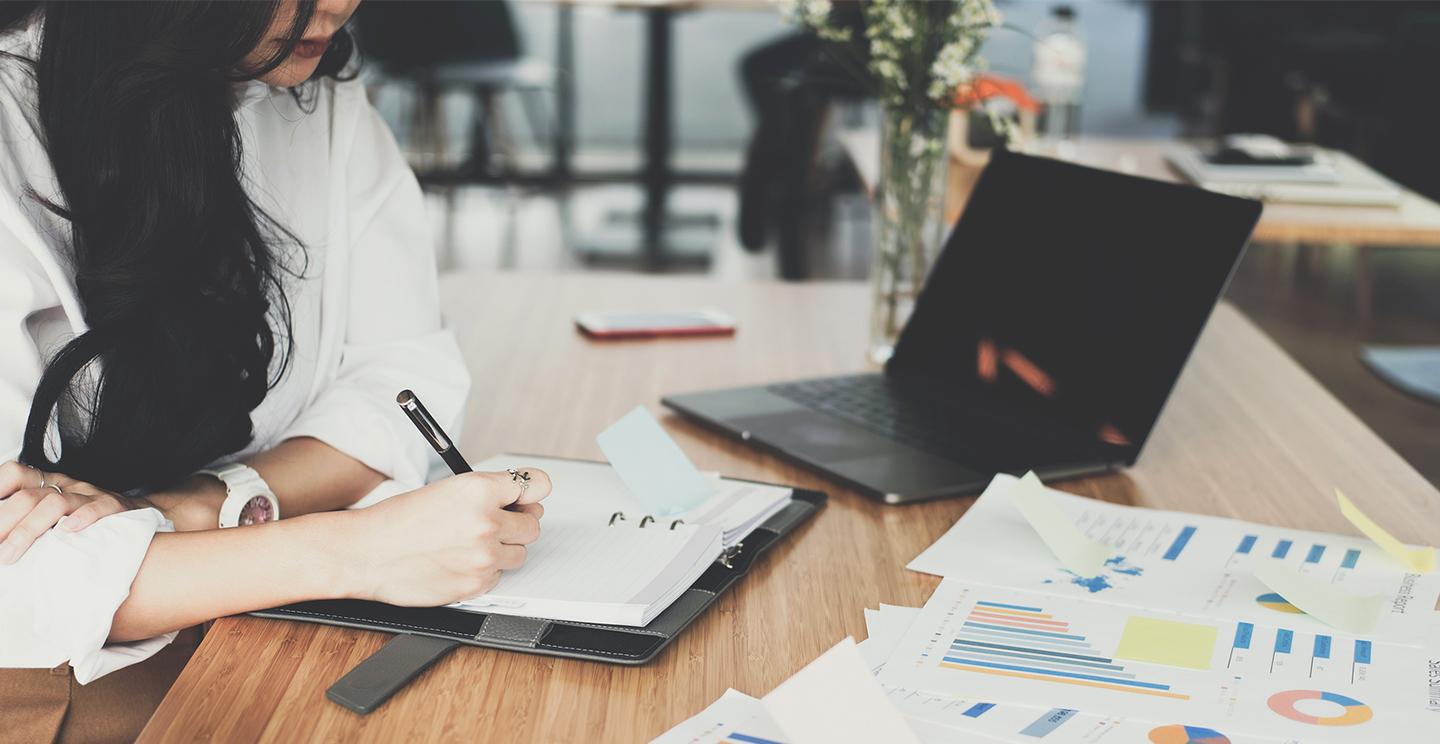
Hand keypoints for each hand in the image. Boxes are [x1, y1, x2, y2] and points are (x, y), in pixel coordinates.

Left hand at [0, 460, 132, 563]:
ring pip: (54, 504)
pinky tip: (68, 531)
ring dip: (27, 531)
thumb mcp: (49, 514)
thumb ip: (23, 518)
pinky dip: (82, 518)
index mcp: (44, 483)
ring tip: (9, 556)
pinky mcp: (112, 506)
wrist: (135, 514)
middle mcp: (63, 485)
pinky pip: (97, 507)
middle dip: (1, 523)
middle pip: (26, 497)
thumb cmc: (83, 519)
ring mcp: (87, 494)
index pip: (13, 474)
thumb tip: (0, 540)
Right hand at [340, 468, 550, 606]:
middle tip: (494, 523)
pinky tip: (457, 562)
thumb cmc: (398, 520)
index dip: (531, 492)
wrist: (365, 553)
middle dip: (516, 523)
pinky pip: (498, 577)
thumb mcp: (446, 489)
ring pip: (519, 553)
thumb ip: (488, 493)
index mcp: (479, 490)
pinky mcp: (476, 584)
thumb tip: (523, 499)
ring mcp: (483, 556)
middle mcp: (487, 521)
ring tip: (468, 544)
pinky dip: (484, 572)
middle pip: (532, 524)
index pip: (536, 485)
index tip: (529, 497)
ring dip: (502, 549)